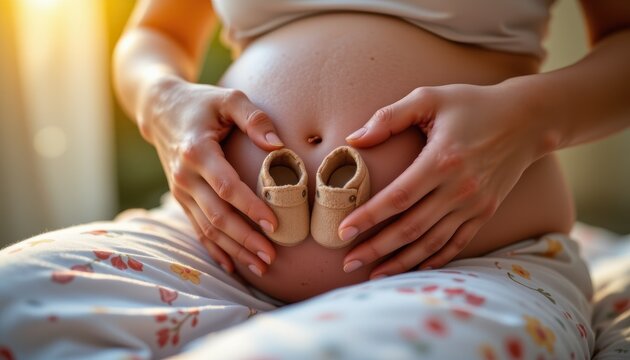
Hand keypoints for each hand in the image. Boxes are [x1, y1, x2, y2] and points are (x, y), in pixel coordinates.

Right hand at [138, 76, 283, 275]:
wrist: (160, 110)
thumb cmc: (202, 103)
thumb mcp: (229, 99)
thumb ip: (254, 118)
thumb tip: (278, 145)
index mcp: (198, 152)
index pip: (227, 187)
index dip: (250, 208)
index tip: (274, 224)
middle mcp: (185, 177)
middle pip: (217, 216)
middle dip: (245, 239)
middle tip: (272, 255)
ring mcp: (181, 191)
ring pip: (208, 229)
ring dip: (234, 250)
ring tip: (261, 265)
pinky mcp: (182, 199)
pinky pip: (198, 229)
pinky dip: (215, 250)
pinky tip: (233, 266)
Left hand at [340, 83, 549, 277]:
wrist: (527, 120)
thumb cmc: (473, 104)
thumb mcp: (430, 98)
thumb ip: (389, 117)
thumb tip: (353, 139)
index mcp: (442, 160)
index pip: (397, 198)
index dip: (368, 217)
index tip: (343, 231)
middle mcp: (459, 188)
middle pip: (410, 228)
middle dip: (376, 248)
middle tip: (348, 262)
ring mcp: (474, 204)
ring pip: (431, 242)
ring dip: (401, 261)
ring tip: (373, 274)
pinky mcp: (485, 212)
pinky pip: (456, 243)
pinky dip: (434, 259)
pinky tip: (413, 268)